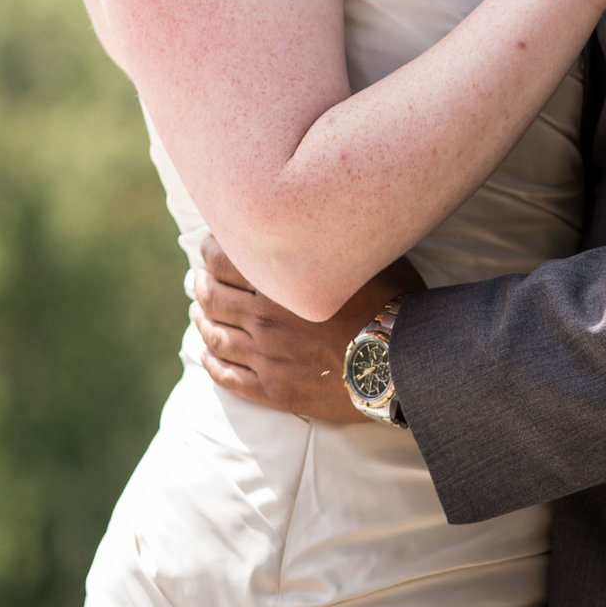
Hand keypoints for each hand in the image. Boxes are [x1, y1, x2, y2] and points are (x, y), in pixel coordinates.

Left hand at [191, 235, 419, 422]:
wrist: (406, 364)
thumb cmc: (391, 302)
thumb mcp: (360, 255)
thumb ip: (325, 240)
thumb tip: (313, 216)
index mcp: (278, 280)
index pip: (221, 258)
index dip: (210, 251)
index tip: (211, 248)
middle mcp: (264, 317)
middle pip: (212, 296)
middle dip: (202, 283)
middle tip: (200, 277)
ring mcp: (267, 356)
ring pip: (215, 335)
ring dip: (202, 320)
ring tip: (199, 311)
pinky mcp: (274, 390)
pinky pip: (228, 377)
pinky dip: (211, 362)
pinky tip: (208, 354)